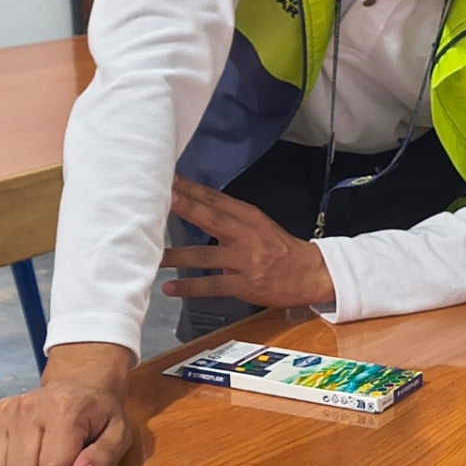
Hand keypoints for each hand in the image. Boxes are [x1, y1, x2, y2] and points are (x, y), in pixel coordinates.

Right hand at [0, 342, 132, 465]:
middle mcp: (28, 408)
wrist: (78, 386)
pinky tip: (14, 452)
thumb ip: (104, 458)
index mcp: (65, 411)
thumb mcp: (118, 434)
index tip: (76, 456)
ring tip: (37, 452)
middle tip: (55, 455)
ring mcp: (3, 412)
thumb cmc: (99, 415)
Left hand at [161, 176, 334, 306]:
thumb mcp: (261, 227)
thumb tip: (195, 212)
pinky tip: (169, 287)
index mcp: (250, 218)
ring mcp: (247, 260)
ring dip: (176, 256)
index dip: (192, 189)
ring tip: (152, 257)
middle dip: (186, 208)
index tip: (169, 178)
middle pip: (212, 219)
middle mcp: (247, 236)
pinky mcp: (246, 284)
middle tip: (162, 199)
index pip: (217, 200)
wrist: (313, 275)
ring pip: (205, 256)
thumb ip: (231, 220)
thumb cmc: (282, 250)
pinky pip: (212, 285)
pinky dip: (189, 287)